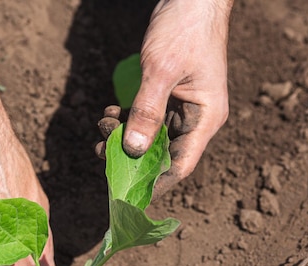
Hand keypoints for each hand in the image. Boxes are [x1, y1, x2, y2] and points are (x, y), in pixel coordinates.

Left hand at [105, 0, 232, 196]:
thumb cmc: (184, 28)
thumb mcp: (160, 70)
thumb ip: (147, 112)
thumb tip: (132, 151)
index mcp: (205, 118)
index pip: (181, 165)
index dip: (155, 183)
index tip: (127, 194)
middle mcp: (196, 118)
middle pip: (164, 154)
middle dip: (131, 157)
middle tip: (102, 153)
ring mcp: (182, 107)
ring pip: (151, 137)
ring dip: (124, 137)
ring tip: (102, 127)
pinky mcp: (169, 95)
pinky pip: (146, 118)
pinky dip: (127, 119)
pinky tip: (109, 113)